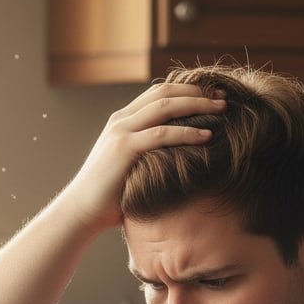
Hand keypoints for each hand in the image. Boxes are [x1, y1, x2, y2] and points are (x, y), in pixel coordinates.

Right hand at [60, 83, 225, 232]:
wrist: (80, 212)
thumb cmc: (108, 199)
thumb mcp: (131, 168)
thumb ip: (149, 157)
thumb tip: (177, 163)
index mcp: (122, 121)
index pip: (158, 93)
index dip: (187, 90)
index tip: (212, 96)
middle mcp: (121, 120)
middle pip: (165, 92)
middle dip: (197, 92)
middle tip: (223, 97)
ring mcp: (121, 132)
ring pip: (165, 106)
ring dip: (197, 104)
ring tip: (222, 108)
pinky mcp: (124, 149)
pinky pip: (161, 134)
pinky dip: (187, 132)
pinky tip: (207, 135)